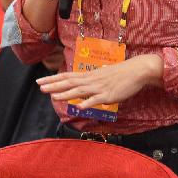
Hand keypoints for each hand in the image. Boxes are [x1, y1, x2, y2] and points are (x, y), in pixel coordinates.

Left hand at [36, 54, 162, 108]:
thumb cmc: (121, 73)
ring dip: (66, 93)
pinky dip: (87, 103)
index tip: (40, 81)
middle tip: (40, 87)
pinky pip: (96, 100)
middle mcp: (91, 80)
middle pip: (69, 82)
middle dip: (54, 85)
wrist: (137, 70)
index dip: (53, 79)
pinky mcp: (109, 95)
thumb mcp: (103, 74)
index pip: (67, 76)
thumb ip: (93, 79)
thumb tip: (84, 81)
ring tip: (53, 96)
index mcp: (89, 75)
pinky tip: (79, 107)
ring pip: (79, 90)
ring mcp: (99, 87)